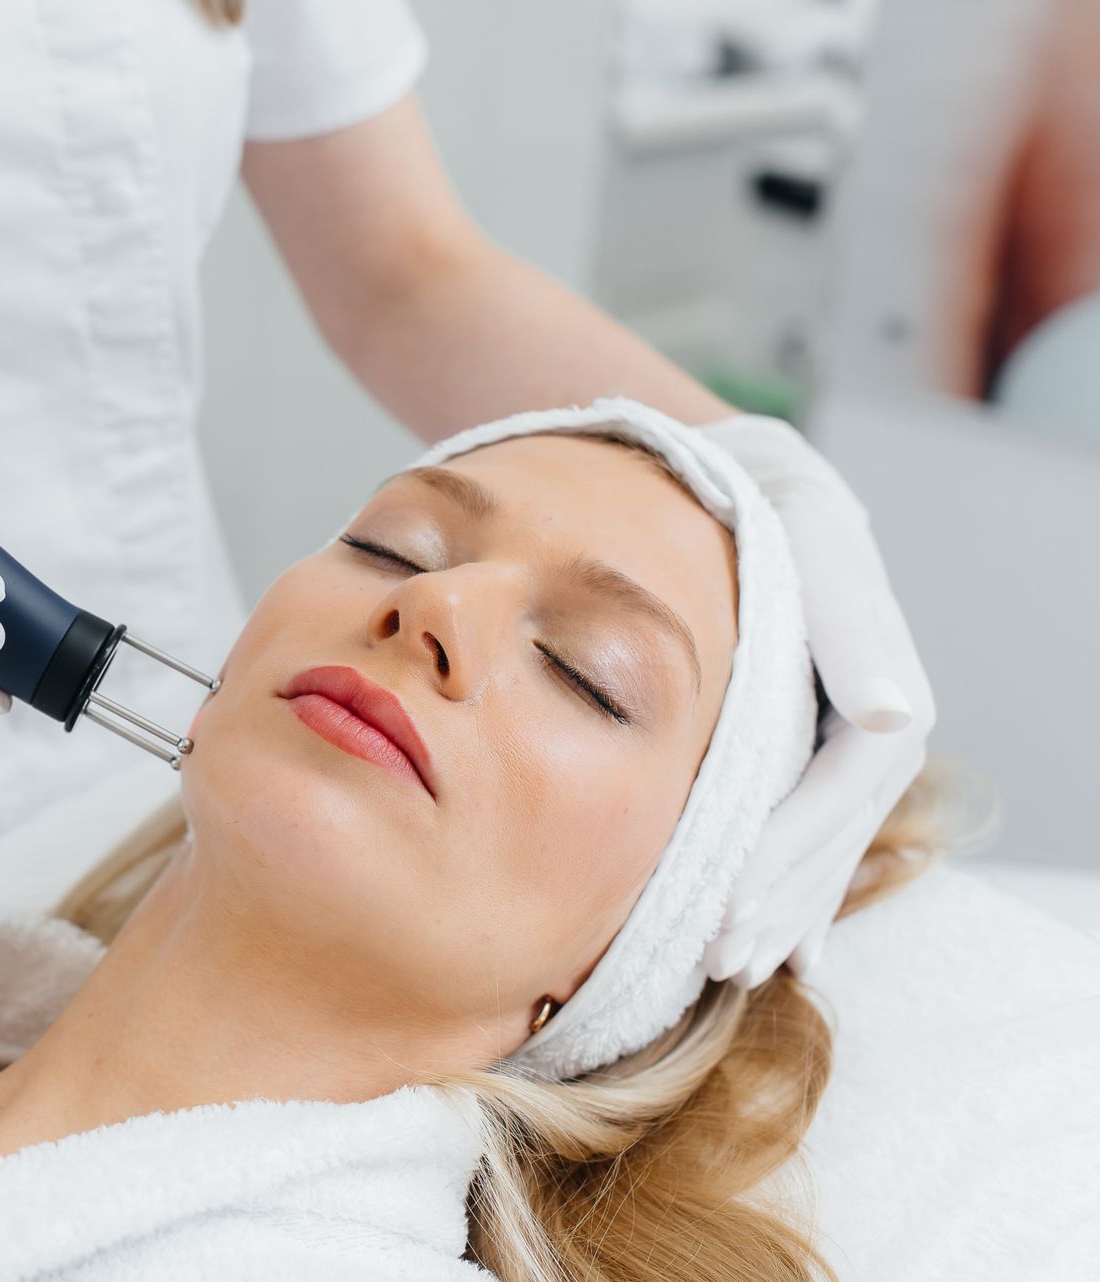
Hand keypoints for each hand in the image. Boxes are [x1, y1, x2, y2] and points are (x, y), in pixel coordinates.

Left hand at [701, 415, 934, 986]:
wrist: (754, 482)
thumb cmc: (770, 505)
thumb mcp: (809, 537)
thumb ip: (847, 621)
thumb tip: (892, 711)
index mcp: (883, 688)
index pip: (839, 792)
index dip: (784, 856)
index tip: (723, 909)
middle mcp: (879, 725)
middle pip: (832, 836)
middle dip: (775, 903)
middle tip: (712, 963)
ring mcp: (853, 743)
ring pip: (825, 846)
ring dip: (785, 912)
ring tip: (729, 969)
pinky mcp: (819, 749)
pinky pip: (817, 834)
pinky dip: (799, 893)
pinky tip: (787, 951)